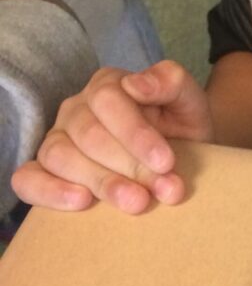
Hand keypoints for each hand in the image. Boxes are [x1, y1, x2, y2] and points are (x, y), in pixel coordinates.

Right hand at [11, 59, 213, 213]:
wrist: (181, 158)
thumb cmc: (181, 127)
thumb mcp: (189, 102)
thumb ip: (170, 82)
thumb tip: (135, 84)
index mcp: (108, 86)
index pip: (108, 101)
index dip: (136, 134)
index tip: (166, 162)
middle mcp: (77, 109)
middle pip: (90, 135)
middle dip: (130, 165)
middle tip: (165, 190)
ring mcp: (57, 139)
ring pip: (61, 156)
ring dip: (101, 182)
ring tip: (136, 202)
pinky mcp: (44, 170)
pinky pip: (28, 178)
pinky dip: (48, 191)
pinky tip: (82, 202)